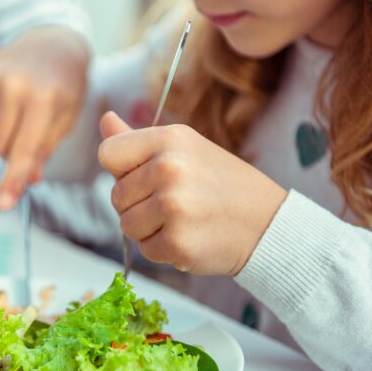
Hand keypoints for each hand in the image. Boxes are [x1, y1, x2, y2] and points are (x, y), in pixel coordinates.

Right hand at [0, 26, 88, 208]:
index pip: (23, 151)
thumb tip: (27, 181)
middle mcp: (13, 85)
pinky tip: (4, 102)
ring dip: (0, 136)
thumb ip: (44, 151)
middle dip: (12, 153)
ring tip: (19, 116)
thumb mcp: (65, 120)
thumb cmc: (63, 88)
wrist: (51, 45)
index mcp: (43, 99)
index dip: (12, 181)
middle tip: (28, 136)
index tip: (1, 205)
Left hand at [98, 112, 287, 275]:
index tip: (146, 176)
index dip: (121, 170)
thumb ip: (137, 140)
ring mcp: (173, 206)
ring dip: (148, 229)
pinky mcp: (177, 242)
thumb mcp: (183, 149)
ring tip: (181, 219)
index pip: (108, 154)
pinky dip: (163, 250)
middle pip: (115, 195)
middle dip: (137, 204)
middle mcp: (169, 169)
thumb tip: (104, 121)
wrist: (267, 223)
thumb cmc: (220, 184)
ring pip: (126, 225)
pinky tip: (189, 236)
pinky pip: (145, 250)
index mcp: (168, 139)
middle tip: (175, 202)